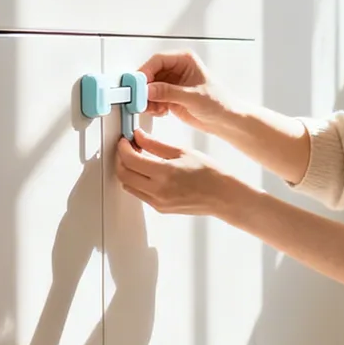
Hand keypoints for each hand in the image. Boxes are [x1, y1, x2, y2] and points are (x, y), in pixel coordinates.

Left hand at [115, 127, 237, 215]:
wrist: (222, 196)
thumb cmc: (209, 173)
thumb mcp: (181, 151)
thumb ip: (155, 143)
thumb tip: (138, 136)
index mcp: (165, 173)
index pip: (130, 159)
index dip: (123, 147)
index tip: (125, 140)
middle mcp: (158, 191)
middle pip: (123, 173)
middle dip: (121, 158)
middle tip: (128, 148)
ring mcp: (158, 202)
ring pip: (128, 185)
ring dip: (128, 171)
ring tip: (138, 159)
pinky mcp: (160, 208)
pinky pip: (139, 194)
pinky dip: (137, 181)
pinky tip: (147, 172)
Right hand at [139, 51, 235, 134]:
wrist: (225, 121)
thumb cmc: (219, 103)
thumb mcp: (193, 96)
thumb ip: (169, 92)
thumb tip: (149, 89)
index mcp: (184, 60)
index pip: (158, 60)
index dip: (146, 71)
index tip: (138, 84)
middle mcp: (176, 70)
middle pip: (150, 74)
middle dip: (144, 88)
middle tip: (139, 99)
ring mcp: (171, 84)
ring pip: (149, 88)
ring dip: (148, 99)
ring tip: (153, 109)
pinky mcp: (169, 97)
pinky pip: (153, 99)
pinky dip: (152, 106)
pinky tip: (161, 112)